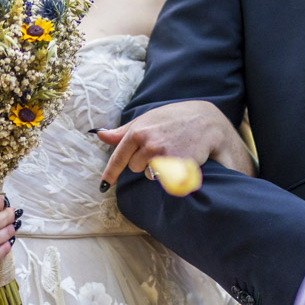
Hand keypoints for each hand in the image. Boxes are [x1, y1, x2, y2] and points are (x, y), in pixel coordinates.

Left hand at [95, 101, 257, 187]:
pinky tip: (178, 161)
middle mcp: (148, 144)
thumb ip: (123, 131)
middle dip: (143, 162)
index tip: (104, 185)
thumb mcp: (147, 119)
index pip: (119, 157)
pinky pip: (164, 179)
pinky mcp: (177, 167)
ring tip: (171, 153)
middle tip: (160, 148)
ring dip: (156, 169)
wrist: (206, 121)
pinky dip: (168, 175)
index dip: (110, 173)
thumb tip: (99, 135)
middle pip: (134, 167)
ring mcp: (163, 156)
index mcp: (138, 131)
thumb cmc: (174, 118)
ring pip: (149, 175)